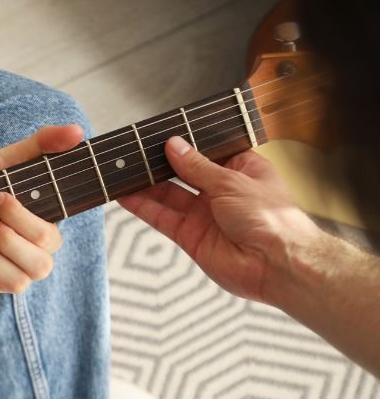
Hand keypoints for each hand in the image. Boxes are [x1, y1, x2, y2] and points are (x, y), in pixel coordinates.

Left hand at [0, 124, 82, 317]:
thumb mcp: (9, 159)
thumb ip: (43, 145)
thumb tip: (76, 132)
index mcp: (42, 233)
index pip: (49, 239)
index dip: (24, 221)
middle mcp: (28, 258)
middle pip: (38, 268)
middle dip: (8, 243)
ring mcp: (3, 276)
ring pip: (15, 285)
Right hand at [118, 136, 323, 303]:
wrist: (276, 264)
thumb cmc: (271, 219)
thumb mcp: (231, 180)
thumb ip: (196, 166)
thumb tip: (174, 146)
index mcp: (241, 171)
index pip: (207, 153)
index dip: (186, 144)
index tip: (162, 135)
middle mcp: (222, 192)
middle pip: (183, 174)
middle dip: (160, 164)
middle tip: (135, 152)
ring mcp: (205, 216)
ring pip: (168, 196)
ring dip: (146, 185)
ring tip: (122, 170)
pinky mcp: (191, 237)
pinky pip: (163, 218)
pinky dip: (143, 208)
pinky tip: (125, 195)